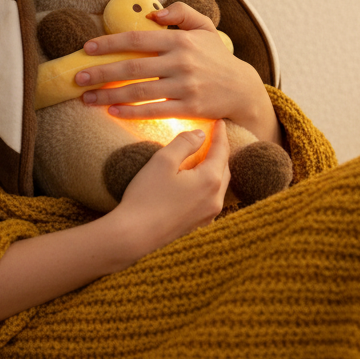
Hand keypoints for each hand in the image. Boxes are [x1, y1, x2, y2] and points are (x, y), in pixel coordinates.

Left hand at [76, 3, 280, 143]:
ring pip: (139, 92)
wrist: (242, 89)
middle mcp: (180, 63)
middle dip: (101, 73)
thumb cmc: (216, 57)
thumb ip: (181, 12)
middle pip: (132, 68)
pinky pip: (154, 111)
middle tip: (77, 78)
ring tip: (87, 99)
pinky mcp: (188, 108)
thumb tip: (153, 12)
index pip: (137, 40)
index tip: (86, 48)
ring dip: (109, 96)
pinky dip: (131, 112)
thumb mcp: (204, 28)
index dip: (109, 44)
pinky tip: (112, 112)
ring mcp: (184, 87)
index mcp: (180, 41)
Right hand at [110, 121, 230, 257]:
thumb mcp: (163, 160)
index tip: (220, 122)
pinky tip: (197, 183)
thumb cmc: (146, 196)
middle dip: (220, 152)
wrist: (134, 236)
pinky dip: (208, 186)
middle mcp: (215, 199)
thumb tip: (201, 135)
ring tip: (206, 158)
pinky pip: (211, 200)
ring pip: (219, 186)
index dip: (220, 134)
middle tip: (214, 138)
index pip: (221, 151)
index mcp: (210, 180)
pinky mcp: (199, 226)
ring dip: (215, 170)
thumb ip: (185, 143)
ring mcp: (209, 216)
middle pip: (224, 168)